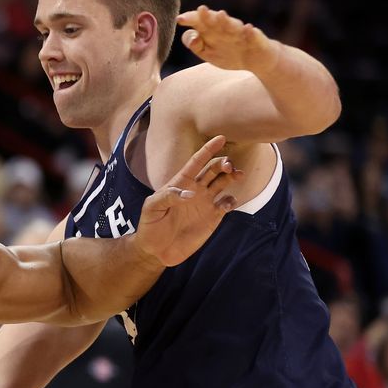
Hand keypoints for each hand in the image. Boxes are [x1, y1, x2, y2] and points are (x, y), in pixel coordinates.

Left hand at [134, 135, 239, 266]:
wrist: (156, 250)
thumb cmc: (150, 225)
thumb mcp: (152, 207)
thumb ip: (168, 196)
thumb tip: (191, 194)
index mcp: (180, 182)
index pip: (196, 162)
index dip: (208, 150)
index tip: (220, 138)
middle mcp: (195, 189)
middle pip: (214, 169)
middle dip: (223, 163)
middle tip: (228, 166)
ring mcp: (205, 202)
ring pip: (224, 182)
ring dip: (232, 176)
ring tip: (237, 174)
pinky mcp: (212, 218)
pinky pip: (227, 203)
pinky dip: (231, 200)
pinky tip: (226, 204)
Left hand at [177, 6, 280, 72]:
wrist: (257, 59)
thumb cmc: (229, 53)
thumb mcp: (208, 53)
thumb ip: (196, 45)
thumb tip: (191, 38)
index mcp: (212, 31)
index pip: (200, 21)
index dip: (190, 19)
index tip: (179, 19)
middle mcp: (226, 28)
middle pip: (215, 20)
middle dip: (208, 15)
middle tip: (201, 9)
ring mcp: (241, 33)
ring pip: (233, 25)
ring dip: (227, 21)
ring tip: (221, 14)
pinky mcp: (256, 39)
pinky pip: (253, 35)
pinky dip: (251, 32)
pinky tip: (248, 28)